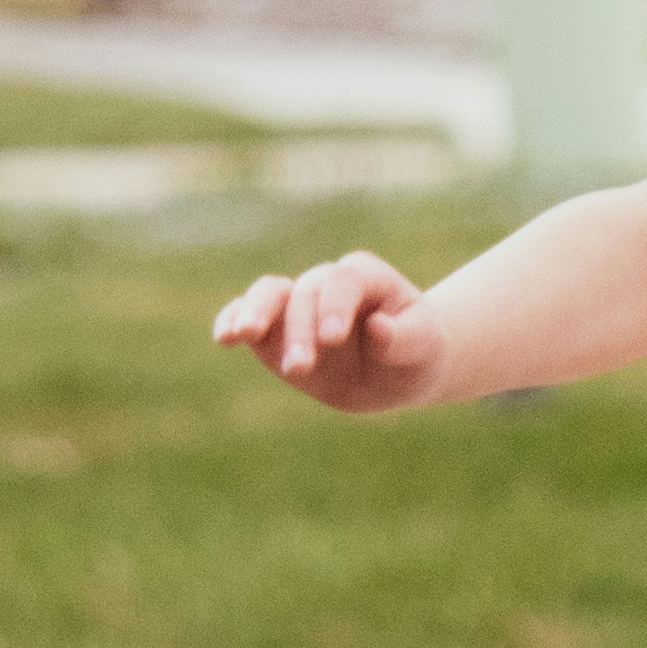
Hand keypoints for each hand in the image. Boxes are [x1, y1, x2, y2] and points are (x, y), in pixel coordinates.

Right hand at [211, 252, 447, 414]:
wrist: (397, 369)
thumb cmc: (415, 351)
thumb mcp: (423, 347)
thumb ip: (403, 339)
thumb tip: (377, 327)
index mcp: (367, 278)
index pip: (345, 281)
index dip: (336, 305)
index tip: (333, 338)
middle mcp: (328, 283)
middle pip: (306, 292)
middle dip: (300, 329)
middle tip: (300, 369)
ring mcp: (299, 305)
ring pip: (269, 293)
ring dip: (255, 313)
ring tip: (239, 335)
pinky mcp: (276, 329)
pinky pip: (247, 315)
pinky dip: (232, 319)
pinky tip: (224, 336)